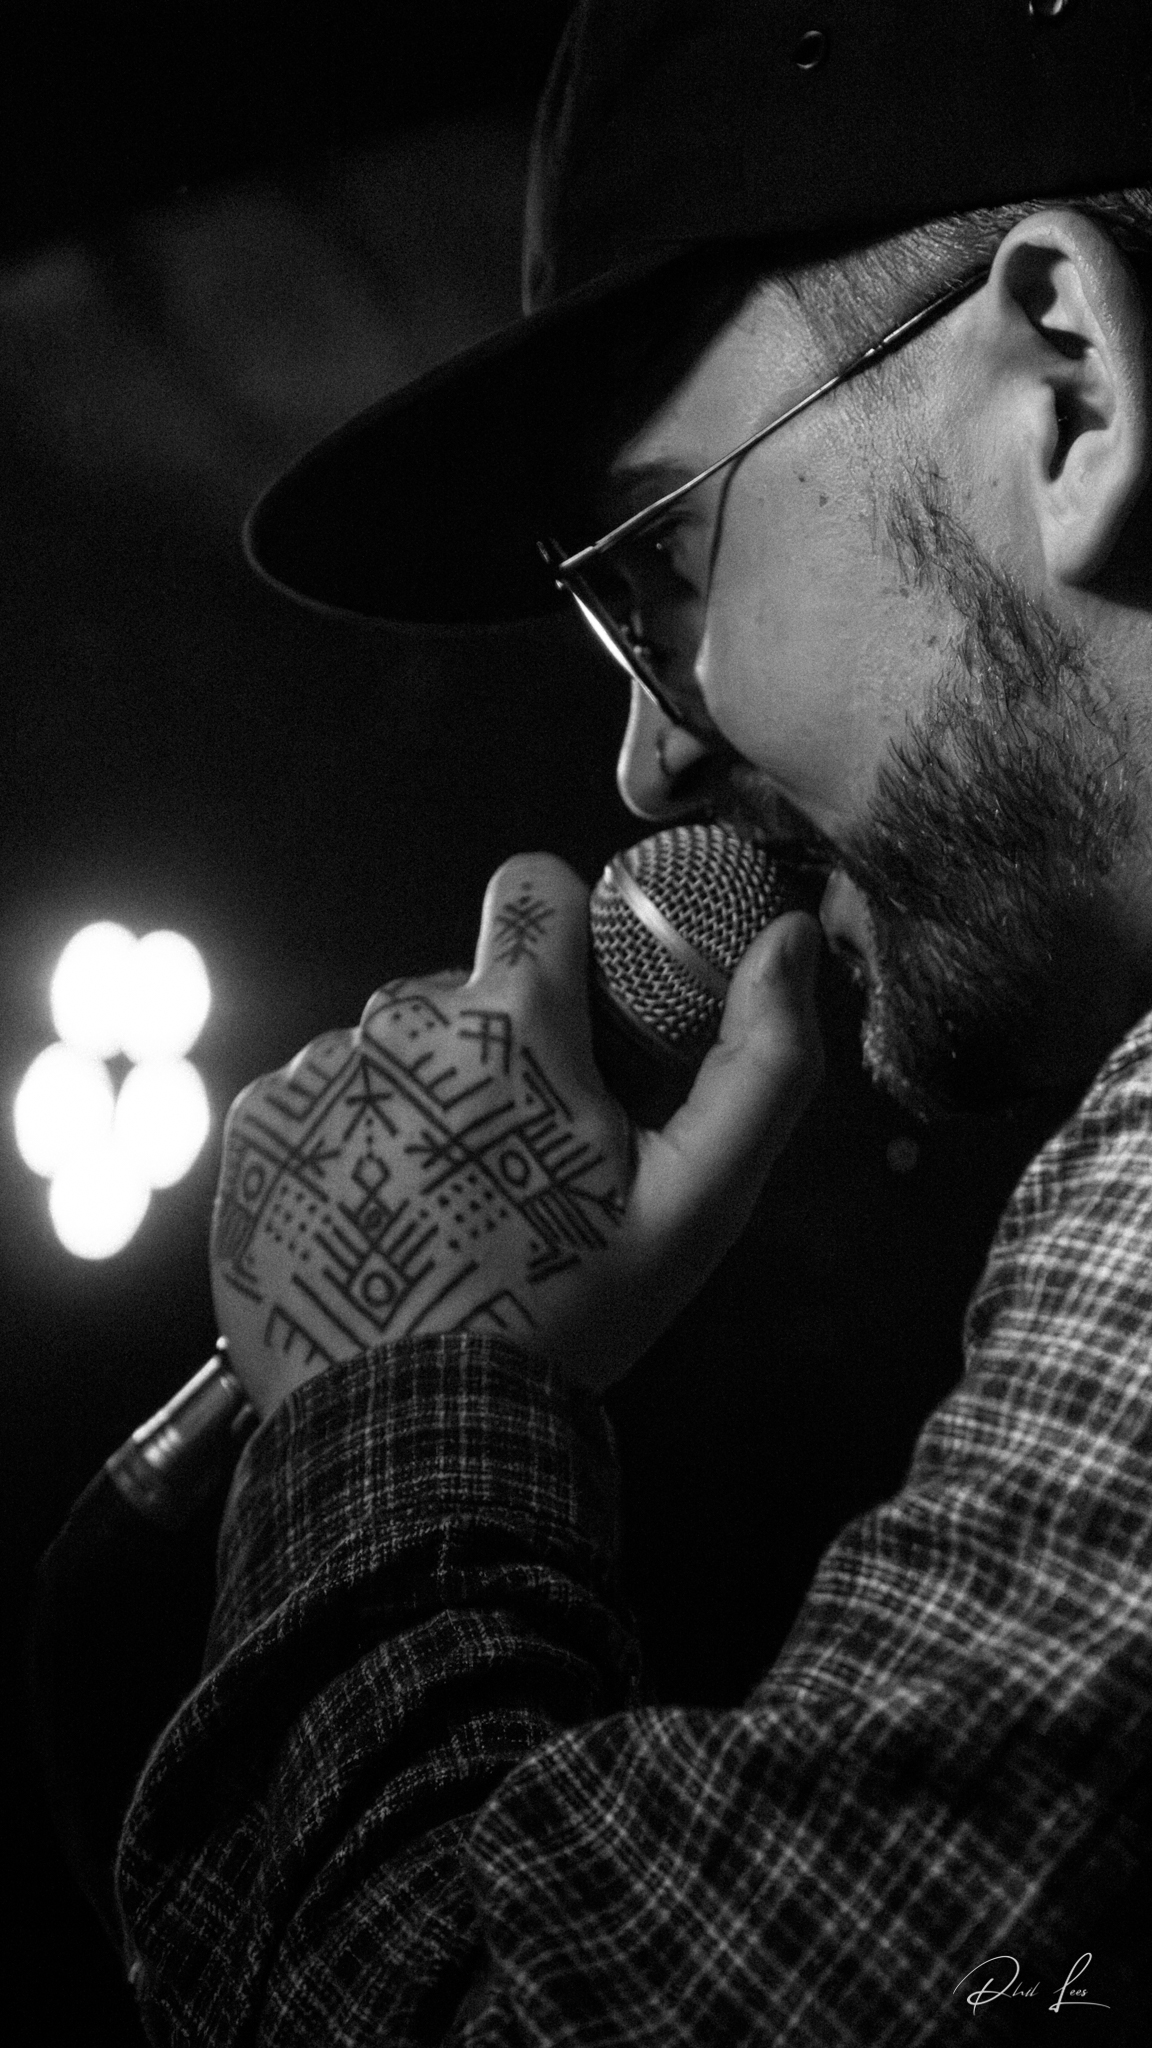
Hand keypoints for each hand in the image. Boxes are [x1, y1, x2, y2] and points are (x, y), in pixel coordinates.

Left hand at [211, 854, 822, 1414]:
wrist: (414, 1431)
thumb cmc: (568, 1313)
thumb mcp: (698, 1203)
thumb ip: (761, 1060)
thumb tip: (791, 935)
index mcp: (510, 1019)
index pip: (533, 888)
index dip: (565, 936)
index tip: (579, 1013)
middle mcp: (396, 1021)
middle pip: (462, 989)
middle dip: (498, 1050)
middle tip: (525, 1161)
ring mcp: (315, 1075)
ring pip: (390, 1051)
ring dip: (424, 1102)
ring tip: (448, 1209)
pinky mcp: (256, 1131)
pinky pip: (320, 1101)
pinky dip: (354, 1144)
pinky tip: (384, 1224)